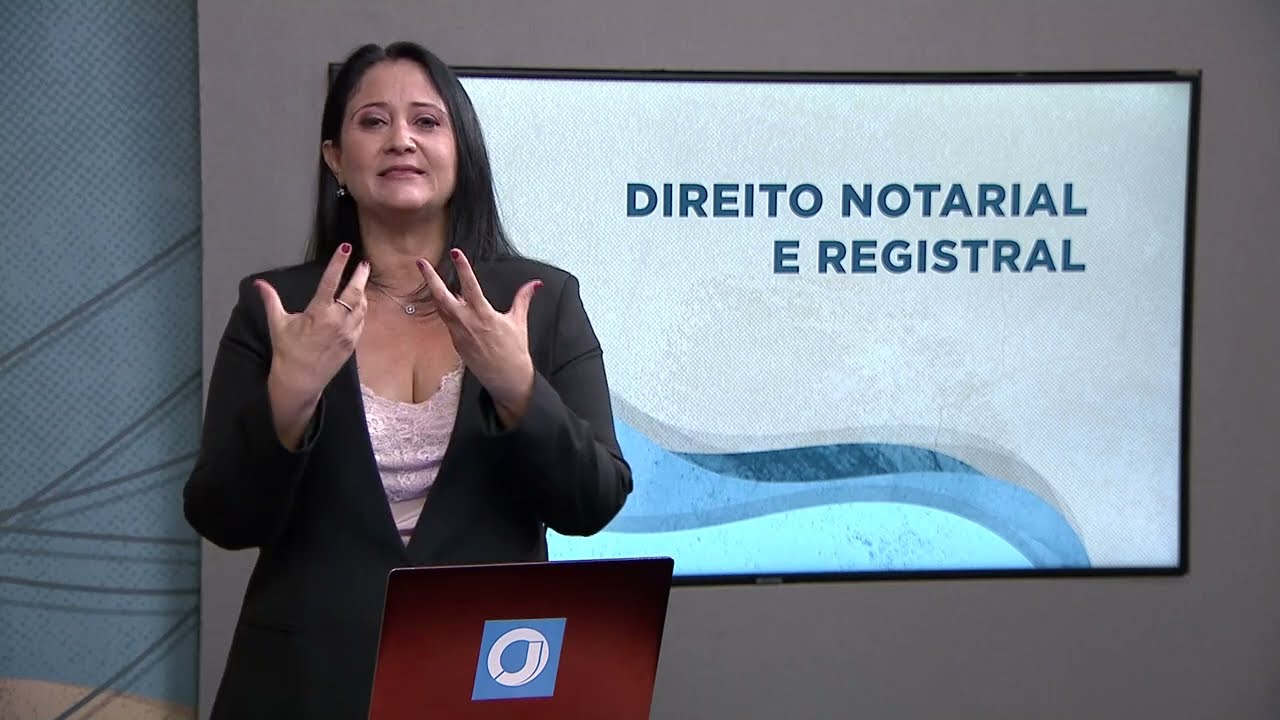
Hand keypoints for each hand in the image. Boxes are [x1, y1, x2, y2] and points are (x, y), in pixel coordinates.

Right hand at [257, 243, 370, 446]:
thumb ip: (271, 300)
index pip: (331, 281)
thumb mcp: (278, 324)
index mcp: (319, 312)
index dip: (339, 263)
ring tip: (361, 282)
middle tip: (364, 264)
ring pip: (362, 307)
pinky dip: (361, 311)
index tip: (346, 248)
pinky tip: (359, 305)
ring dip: (362, 293)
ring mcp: (348, 332)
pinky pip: (361, 322)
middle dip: (360, 276)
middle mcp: (337, 320)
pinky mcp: (352, 343)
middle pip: (355, 292)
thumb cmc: (287, 351)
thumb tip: (258, 283)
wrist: (300, 380)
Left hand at [417, 248, 540, 424]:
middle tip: (421, 263)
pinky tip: (444, 298)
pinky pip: (447, 320)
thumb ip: (524, 299)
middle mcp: (468, 323)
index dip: (462, 268)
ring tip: (429, 275)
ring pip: (441, 307)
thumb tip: (535, 284)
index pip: (470, 286)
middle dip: (431, 278)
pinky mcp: (455, 342)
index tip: (455, 253)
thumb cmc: (514, 351)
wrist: (506, 377)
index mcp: (484, 316)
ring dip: (434, 290)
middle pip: (442, 297)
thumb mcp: (519, 322)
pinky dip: (445, 307)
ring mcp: (459, 333)